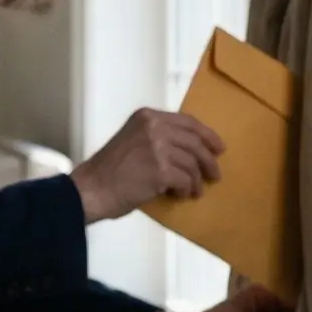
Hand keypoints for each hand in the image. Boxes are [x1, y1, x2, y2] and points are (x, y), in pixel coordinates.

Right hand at [72, 107, 223, 222]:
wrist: (91, 189)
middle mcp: (154, 127)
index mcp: (147, 117)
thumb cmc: (109, 169)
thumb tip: (190, 150)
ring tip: (194, 191)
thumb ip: (157, 137)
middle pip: (195, 142)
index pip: (187, 121)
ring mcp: (158, 147)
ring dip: (197, 179)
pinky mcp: (161, 170)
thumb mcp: (132, 140)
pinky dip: (187, 189)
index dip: (208, 135)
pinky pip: (186, 180)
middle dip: (209, 160)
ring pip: (193, 162)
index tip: (219, 148)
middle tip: (214, 175)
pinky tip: (181, 195)